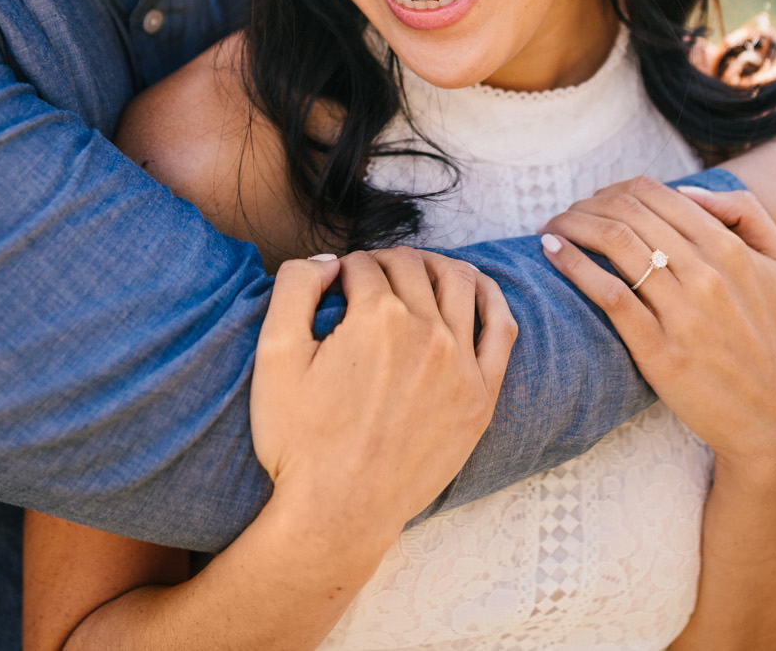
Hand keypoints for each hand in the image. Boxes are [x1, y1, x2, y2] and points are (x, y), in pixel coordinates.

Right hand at [253, 250, 516, 545]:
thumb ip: (295, 287)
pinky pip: (501, 329)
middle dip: (383, 264)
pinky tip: (475, 290)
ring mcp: (462, 365)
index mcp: (378, 317)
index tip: (334, 288)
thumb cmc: (300, 441)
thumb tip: (328, 261)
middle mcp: (428, 333)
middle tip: (366, 281)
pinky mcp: (481, 397)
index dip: (343, 270)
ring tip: (416, 273)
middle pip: (410, 268)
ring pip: (459, 283)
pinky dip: (490, 298)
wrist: (337, 513)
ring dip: (433, 267)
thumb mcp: (274, 356)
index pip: (364, 265)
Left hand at [537, 177, 775, 468]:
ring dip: (571, 227)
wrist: (770, 415)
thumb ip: (744, 211)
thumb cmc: (770, 334)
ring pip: (615, 243)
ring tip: (549, 231)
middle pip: (627, 212)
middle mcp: (707, 273)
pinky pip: (609, 294)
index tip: (594, 202)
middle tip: (563, 216)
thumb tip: (684, 189)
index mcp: (729, 248)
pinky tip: (552, 253)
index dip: (615, 189)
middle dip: (585, 205)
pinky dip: (574, 265)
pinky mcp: (659, 349)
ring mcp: (683, 312)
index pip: (655, 194)